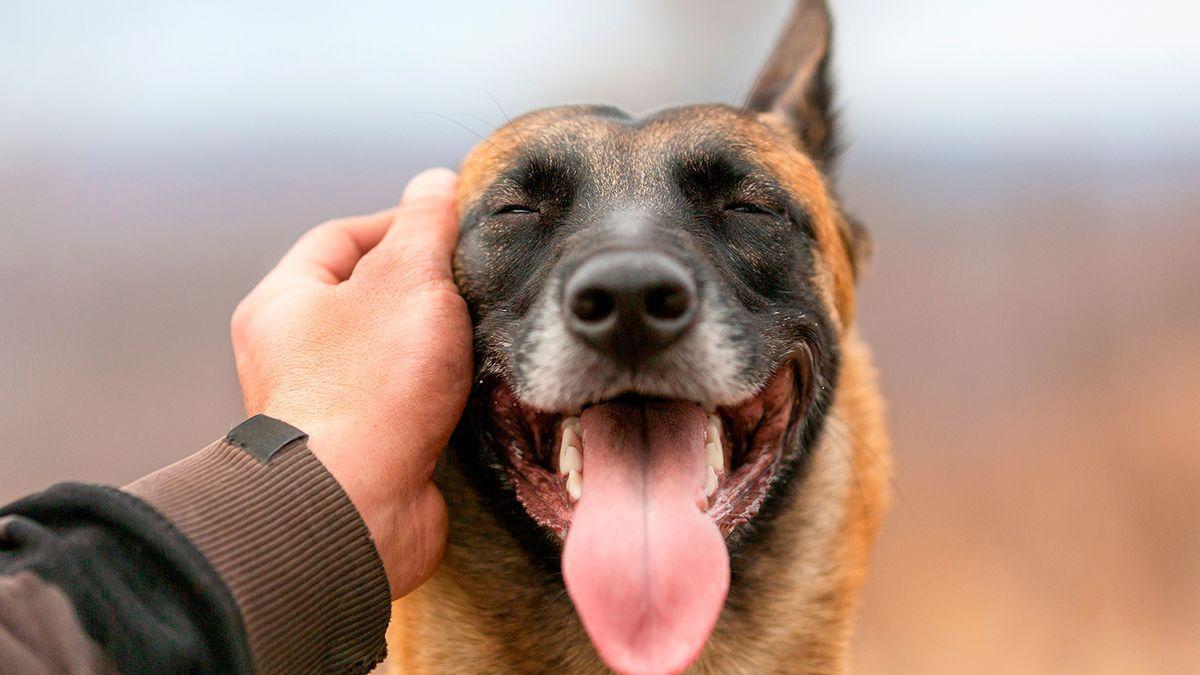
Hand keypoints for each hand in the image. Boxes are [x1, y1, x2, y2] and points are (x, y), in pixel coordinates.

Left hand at [230, 168, 471, 598]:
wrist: (356, 509)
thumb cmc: (370, 388)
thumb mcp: (408, 280)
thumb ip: (426, 224)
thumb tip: (436, 181)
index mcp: (284, 303)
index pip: (342, 236)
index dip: (401, 222)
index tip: (454, 227)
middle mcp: (294, 354)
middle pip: (369, 296)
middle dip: (426, 288)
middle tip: (474, 284)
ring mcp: (329, 405)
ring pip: (393, 352)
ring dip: (438, 345)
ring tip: (482, 336)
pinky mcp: (365, 449)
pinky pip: (408, 403)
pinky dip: (442, 393)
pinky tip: (476, 389)